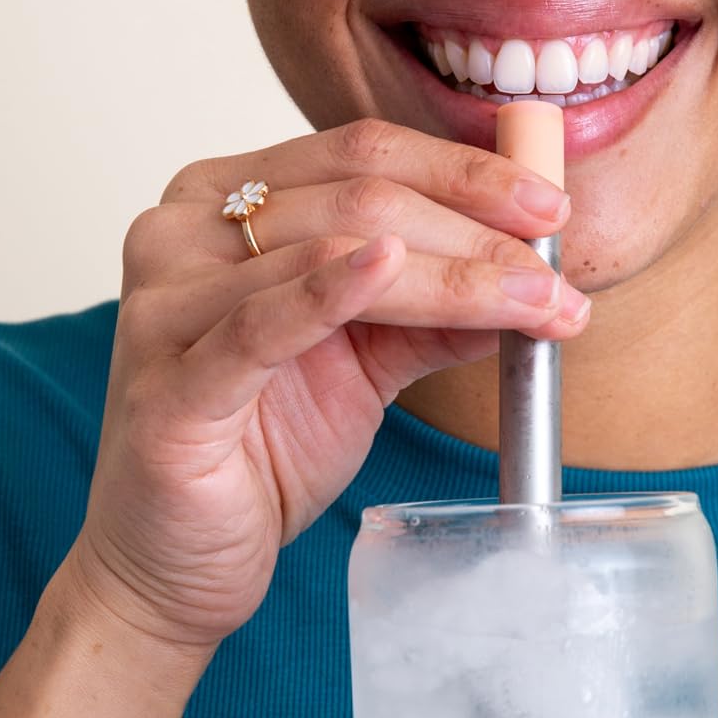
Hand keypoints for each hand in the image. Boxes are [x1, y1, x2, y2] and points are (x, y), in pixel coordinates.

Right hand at [66, 117, 586, 657]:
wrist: (176, 565)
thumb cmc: (257, 452)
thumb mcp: (365, 360)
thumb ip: (432, 307)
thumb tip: (532, 267)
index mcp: (220, 200)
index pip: (361, 152)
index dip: (466, 171)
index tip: (550, 209)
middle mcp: (179, 232)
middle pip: (357, 197)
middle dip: (475, 232)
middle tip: (555, 273)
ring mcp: (162, 304)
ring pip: (330, 252)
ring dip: (453, 277)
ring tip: (535, 304)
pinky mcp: (167, 385)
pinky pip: (261, 324)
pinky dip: (333, 291)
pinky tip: (394, 269)